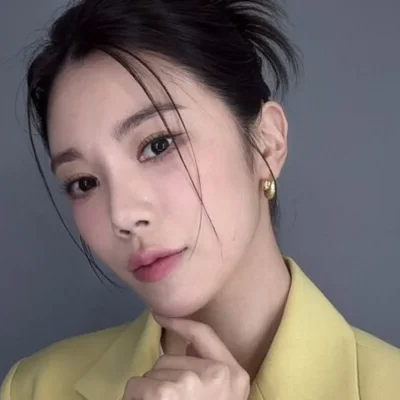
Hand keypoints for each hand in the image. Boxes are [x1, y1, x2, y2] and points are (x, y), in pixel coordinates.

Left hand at [123, 314, 249, 399]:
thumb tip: (177, 352)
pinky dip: (135, 398)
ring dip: (150, 390)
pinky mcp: (166, 392)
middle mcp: (216, 373)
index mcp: (234, 374)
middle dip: (163, 377)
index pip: (204, 334)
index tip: (161, 315)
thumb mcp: (219, 396)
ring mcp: (191, 381)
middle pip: (171, 358)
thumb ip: (206, 372)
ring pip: (153, 372)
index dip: (180, 323)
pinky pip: (137, 384)